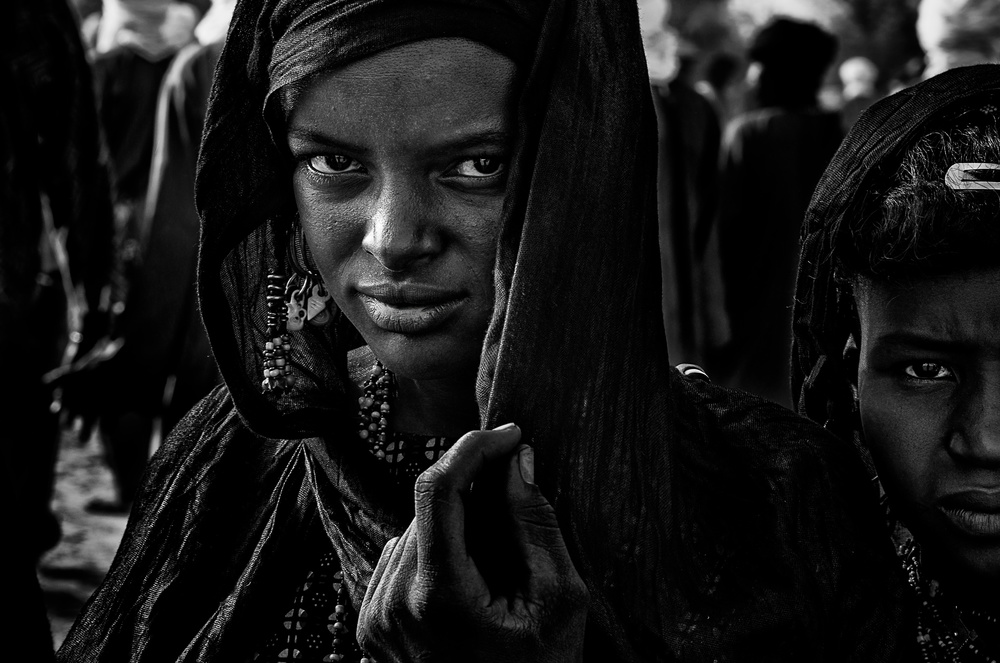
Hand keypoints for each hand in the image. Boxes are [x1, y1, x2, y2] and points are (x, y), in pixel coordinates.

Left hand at [357, 424, 588, 662]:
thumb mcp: (558, 602)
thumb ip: (537, 525)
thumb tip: (518, 462)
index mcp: (439, 595)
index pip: (439, 488)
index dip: (474, 447)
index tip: (508, 435)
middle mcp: (395, 603)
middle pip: (429, 508)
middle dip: (473, 494)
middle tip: (514, 506)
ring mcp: (376, 618)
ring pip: (411, 531)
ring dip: (452, 526)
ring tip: (492, 568)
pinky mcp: (370, 628)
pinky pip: (397, 560)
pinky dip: (430, 553)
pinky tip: (463, 584)